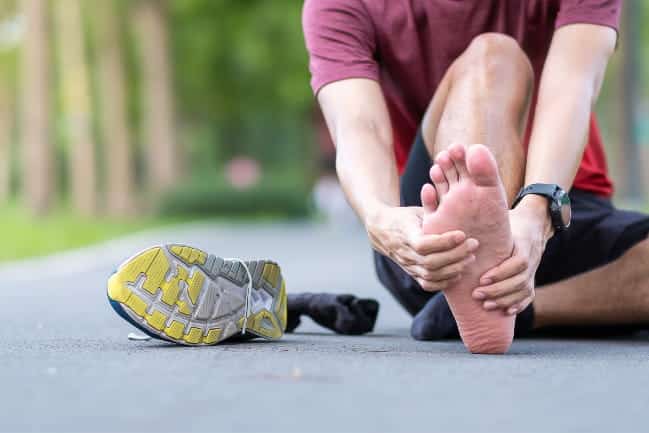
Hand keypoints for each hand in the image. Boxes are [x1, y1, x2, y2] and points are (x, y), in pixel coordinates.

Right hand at [366, 205, 478, 290]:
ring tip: (470, 258)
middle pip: (431, 262)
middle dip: (456, 255)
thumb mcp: (415, 211)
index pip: (424, 244)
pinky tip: (459, 272)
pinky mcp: (412, 274)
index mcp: (405, 235)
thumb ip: (429, 207)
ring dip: (454, 269)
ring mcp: (408, 266)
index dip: (444, 242)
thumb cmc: (404, 218)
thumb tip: (436, 189)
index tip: (462, 234)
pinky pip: (428, 284)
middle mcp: (405, 254)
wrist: (382, 232)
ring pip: (431, 275)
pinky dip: (445, 282)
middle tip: (473, 245)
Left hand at [472, 195, 552, 314]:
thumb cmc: (510, 221)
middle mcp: (532, 258)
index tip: (482, 279)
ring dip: (505, 299)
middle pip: (519, 280)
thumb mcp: (502, 219)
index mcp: (524, 243)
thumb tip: (460, 220)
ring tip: (486, 305)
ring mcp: (534, 270)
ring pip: (524, 290)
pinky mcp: (533, 278)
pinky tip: (506, 311)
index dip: (501, 273)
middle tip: (477, 295)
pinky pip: (530, 295)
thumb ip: (485, 222)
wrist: (535, 224)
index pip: (517, 262)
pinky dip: (519, 305)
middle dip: (498, 290)